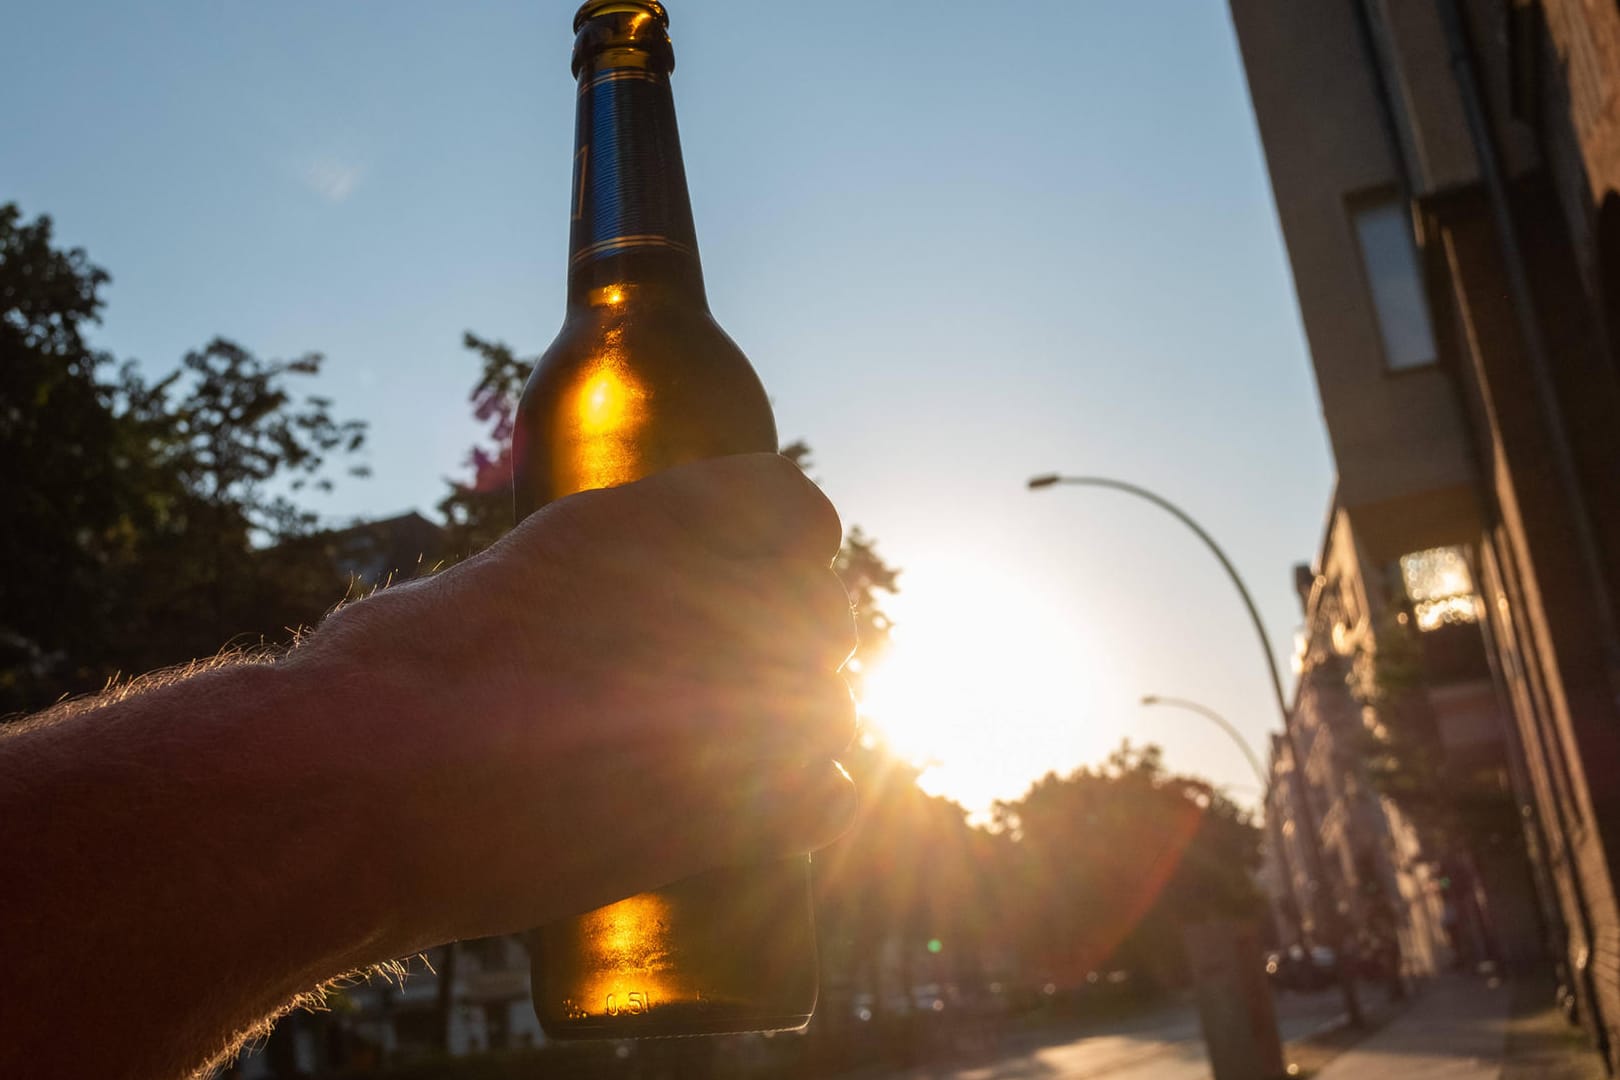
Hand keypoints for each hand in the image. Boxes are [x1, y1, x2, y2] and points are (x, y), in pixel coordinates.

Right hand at [292, 453, 857, 947]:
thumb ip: (599, 565)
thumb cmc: (404, 673)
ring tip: (724, 745)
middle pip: (819, 609)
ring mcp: (746, 703)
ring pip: (833, 699)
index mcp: (672, 517)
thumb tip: (619, 601)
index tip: (744, 573)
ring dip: (795, 719)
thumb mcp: (514, 570)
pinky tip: (771, 800)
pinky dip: (809, 796)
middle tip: (708, 679)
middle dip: (778, 639)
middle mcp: (729, 597)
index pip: (793, 506)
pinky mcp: (742, 810)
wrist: (376, 786)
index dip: (775, 543)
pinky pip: (829, 793)